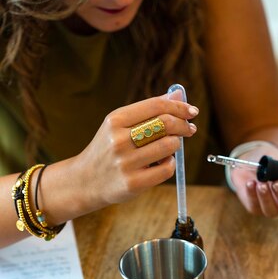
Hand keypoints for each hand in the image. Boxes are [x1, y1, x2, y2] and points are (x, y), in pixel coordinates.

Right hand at [74, 94, 198, 210]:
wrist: (85, 181)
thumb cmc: (108, 150)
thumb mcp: (119, 125)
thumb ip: (148, 111)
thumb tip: (176, 95)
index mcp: (115, 120)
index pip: (156, 106)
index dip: (179, 107)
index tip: (191, 111)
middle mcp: (119, 140)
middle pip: (165, 124)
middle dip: (183, 125)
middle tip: (189, 129)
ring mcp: (125, 163)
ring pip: (168, 146)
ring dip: (176, 145)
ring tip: (171, 147)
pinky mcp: (133, 183)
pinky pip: (166, 170)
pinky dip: (170, 164)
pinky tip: (163, 163)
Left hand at [229, 143, 277, 217]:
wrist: (253, 164)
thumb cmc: (272, 164)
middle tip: (277, 183)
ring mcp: (273, 208)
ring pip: (272, 212)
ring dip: (266, 197)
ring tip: (261, 183)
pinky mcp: (256, 208)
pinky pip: (255, 206)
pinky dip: (252, 194)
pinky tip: (251, 183)